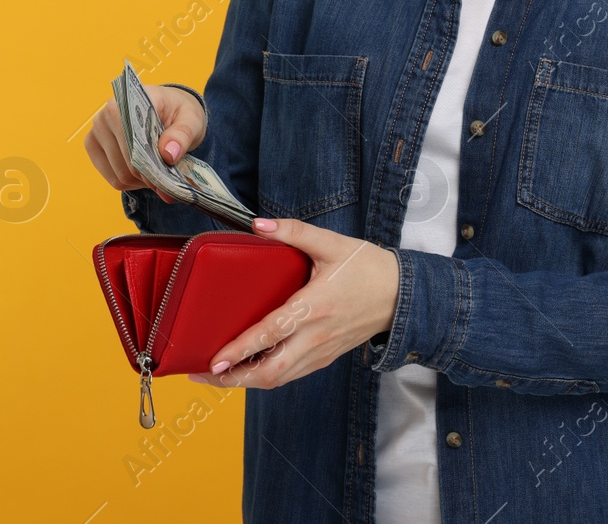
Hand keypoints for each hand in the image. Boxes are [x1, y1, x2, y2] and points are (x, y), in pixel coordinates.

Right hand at [84, 84, 207, 203]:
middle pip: (126, 165)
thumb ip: (182, 135)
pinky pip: (112, 179)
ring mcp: (96, 132)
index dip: (153, 165)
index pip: (134, 146)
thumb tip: (168, 154)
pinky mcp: (93, 147)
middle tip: (169, 179)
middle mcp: (105, 116)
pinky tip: (144, 173)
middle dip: (150, 177)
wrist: (168, 108)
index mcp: (126, 103)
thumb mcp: (191, 119)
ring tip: (158, 172)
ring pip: (119, 176)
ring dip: (141, 182)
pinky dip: (130, 183)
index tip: (169, 174)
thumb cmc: (177, 112)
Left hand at [188, 217, 398, 389]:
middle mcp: (316, 336)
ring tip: (220, 376)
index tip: (214, 362)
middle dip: (235, 380)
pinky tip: (250, 369)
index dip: (240, 350)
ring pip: (280, 379)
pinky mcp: (326, 356)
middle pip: (271, 372)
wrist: (403, 295)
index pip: (270, 334)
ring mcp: (322, 351)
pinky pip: (292, 374)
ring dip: (248, 382)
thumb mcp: (332, 243)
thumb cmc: (368, 268)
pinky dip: (268, 376)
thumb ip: (294, 231)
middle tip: (205, 376)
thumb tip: (259, 224)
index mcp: (314, 307)